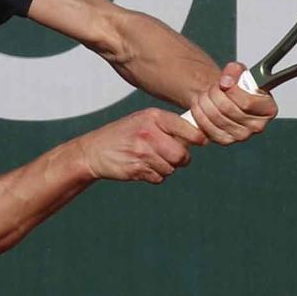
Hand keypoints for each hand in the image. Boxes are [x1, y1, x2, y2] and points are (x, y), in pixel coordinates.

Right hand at [79, 108, 204, 183]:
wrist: (94, 151)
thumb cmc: (123, 134)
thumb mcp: (143, 120)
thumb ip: (167, 126)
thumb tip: (198, 135)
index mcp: (153, 117)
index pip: (185, 127)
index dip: (197, 137)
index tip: (201, 141)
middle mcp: (148, 133)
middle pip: (181, 154)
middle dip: (181, 159)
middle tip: (176, 157)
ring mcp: (142, 153)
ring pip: (171, 168)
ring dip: (166, 168)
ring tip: (152, 160)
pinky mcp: (137, 169)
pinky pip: (159, 178)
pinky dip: (155, 176)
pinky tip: (143, 167)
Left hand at [186, 62, 278, 143]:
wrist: (228, 99)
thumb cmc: (238, 87)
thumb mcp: (240, 72)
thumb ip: (235, 71)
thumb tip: (226, 82)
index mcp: (268, 109)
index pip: (247, 102)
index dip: (231, 90)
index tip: (224, 83)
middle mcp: (258, 126)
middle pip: (228, 109)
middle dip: (214, 94)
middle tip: (212, 87)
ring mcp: (242, 136)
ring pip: (215, 117)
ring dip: (204, 102)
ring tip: (205, 94)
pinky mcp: (225, 140)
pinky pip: (207, 127)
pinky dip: (199, 114)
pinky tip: (200, 106)